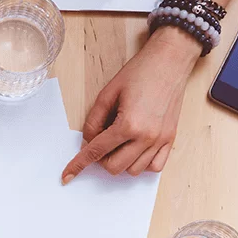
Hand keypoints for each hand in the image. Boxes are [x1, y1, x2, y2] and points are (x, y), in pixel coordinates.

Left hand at [61, 26, 196, 182]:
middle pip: (114, 167)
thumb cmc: (140, 72)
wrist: (170, 61)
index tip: (67, 176)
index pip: (96, 152)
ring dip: (121, 162)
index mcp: (128, 125)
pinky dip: (142, 164)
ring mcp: (160, 140)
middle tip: (100, 142)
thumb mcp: (108, 93)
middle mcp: (146, 137)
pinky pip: (155, 166)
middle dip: (101, 159)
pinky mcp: (171, 139)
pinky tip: (135, 151)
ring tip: (119, 143)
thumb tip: (87, 141)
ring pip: (134, 171)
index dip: (79, 165)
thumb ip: (94, 120)